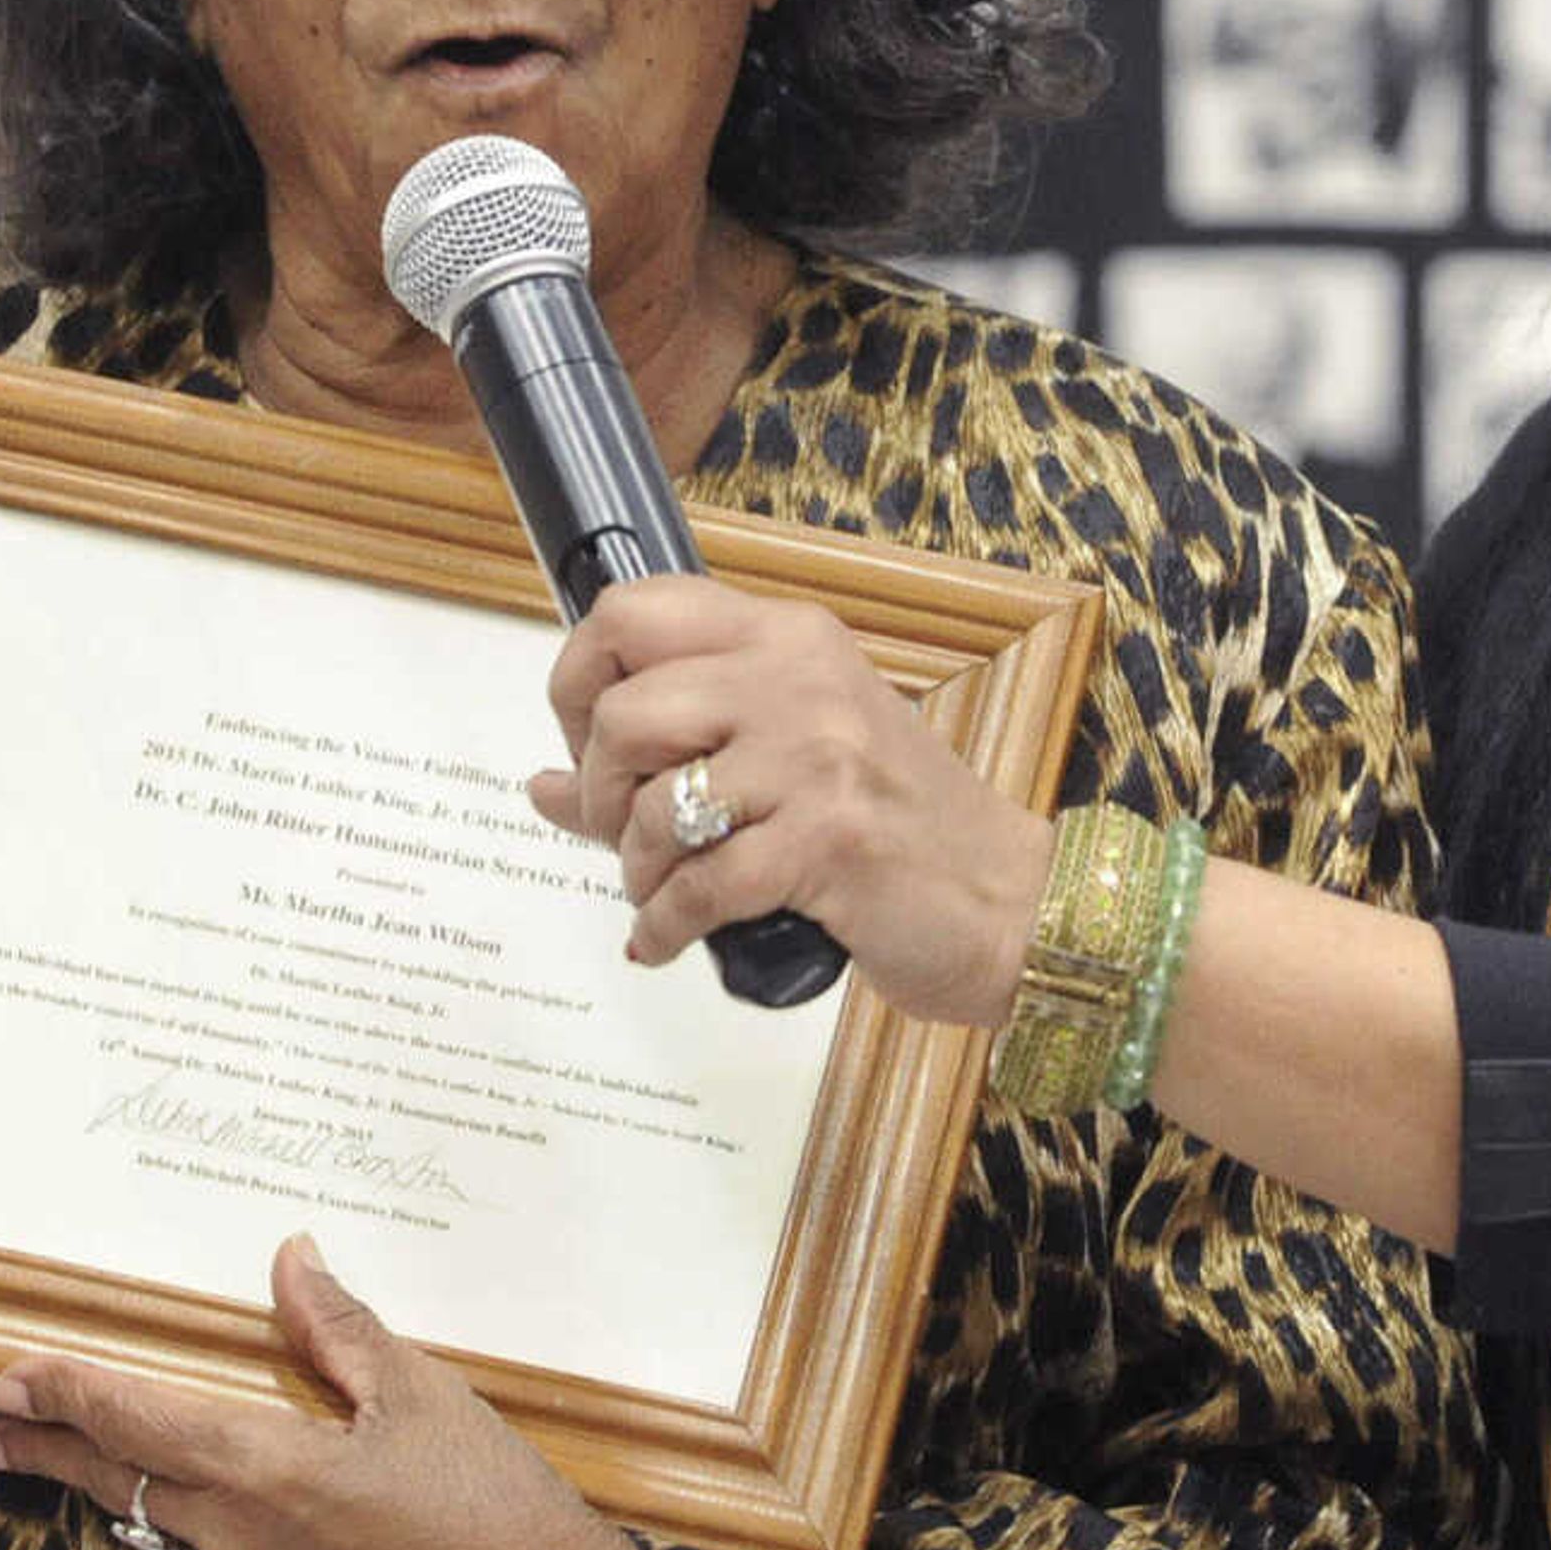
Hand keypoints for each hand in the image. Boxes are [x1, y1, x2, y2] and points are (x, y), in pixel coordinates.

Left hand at [0, 1234, 653, 1549]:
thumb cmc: (493, 1504)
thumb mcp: (419, 1393)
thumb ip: (338, 1327)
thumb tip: (290, 1259)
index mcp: (262, 1471)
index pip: (129, 1423)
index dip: (59, 1392)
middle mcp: (239, 1537)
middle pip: (115, 1483)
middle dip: (41, 1450)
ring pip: (159, 1519)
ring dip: (105, 1481)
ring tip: (63, 1451)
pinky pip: (216, 1546)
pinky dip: (183, 1508)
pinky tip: (201, 1487)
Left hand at [528, 574, 1050, 1029]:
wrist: (1008, 902)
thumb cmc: (897, 829)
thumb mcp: (792, 759)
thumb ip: (668, 759)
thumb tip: (542, 784)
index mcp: (790, 637)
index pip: (635, 610)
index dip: (579, 678)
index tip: (586, 739)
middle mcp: (800, 681)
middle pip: (625, 711)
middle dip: (597, 788)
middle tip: (619, 831)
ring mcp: (818, 759)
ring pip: (655, 804)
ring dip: (636, 866)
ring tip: (659, 888)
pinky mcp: (828, 843)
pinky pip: (697, 888)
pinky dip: (662, 926)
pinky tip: (665, 939)